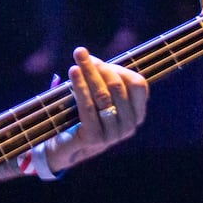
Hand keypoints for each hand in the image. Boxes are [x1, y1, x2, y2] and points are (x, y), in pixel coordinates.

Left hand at [43, 47, 147, 175]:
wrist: (64, 149)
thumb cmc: (82, 117)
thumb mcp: (97, 98)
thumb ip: (100, 80)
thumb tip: (88, 57)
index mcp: (136, 114)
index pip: (138, 85)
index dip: (119, 69)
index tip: (98, 61)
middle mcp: (129, 126)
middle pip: (117, 87)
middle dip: (98, 67)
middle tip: (80, 53)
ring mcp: (113, 134)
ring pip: (103, 95)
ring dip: (88, 73)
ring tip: (77, 59)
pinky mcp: (95, 138)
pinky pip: (88, 107)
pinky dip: (80, 86)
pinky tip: (73, 72)